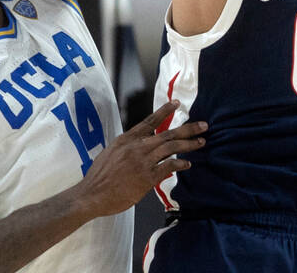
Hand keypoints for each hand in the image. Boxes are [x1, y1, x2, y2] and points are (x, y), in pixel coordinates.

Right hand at [72, 101, 206, 216]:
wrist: (93, 193)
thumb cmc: (99, 176)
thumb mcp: (111, 152)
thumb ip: (127, 147)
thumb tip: (140, 145)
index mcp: (126, 139)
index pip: (149, 121)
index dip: (164, 111)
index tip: (177, 104)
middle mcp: (136, 147)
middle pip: (167, 134)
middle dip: (188, 129)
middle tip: (203, 125)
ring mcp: (142, 161)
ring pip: (171, 148)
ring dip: (189, 145)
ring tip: (201, 142)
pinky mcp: (147, 177)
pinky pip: (168, 167)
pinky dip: (180, 164)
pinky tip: (187, 164)